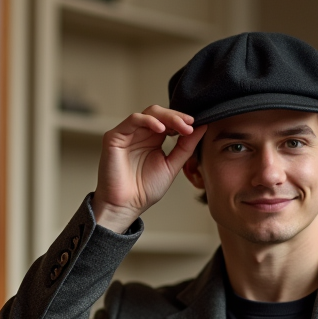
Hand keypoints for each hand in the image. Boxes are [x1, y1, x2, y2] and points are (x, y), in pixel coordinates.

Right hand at [92, 105, 205, 232]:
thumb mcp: (171, 165)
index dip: (182, 120)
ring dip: (167, 117)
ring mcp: (128, 134)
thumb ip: (186, 147)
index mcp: (153, 139)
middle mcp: (140, 134)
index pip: (169, 121)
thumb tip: (202, 128)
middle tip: (190, 124)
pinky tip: (161, 129)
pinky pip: (133, 120)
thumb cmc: (144, 190)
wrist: (126, 205)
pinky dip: (148, 121)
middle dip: (177, 117)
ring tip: (181, 127)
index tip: (196, 125)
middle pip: (160, 113)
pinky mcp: (115, 136)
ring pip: (149, 113)